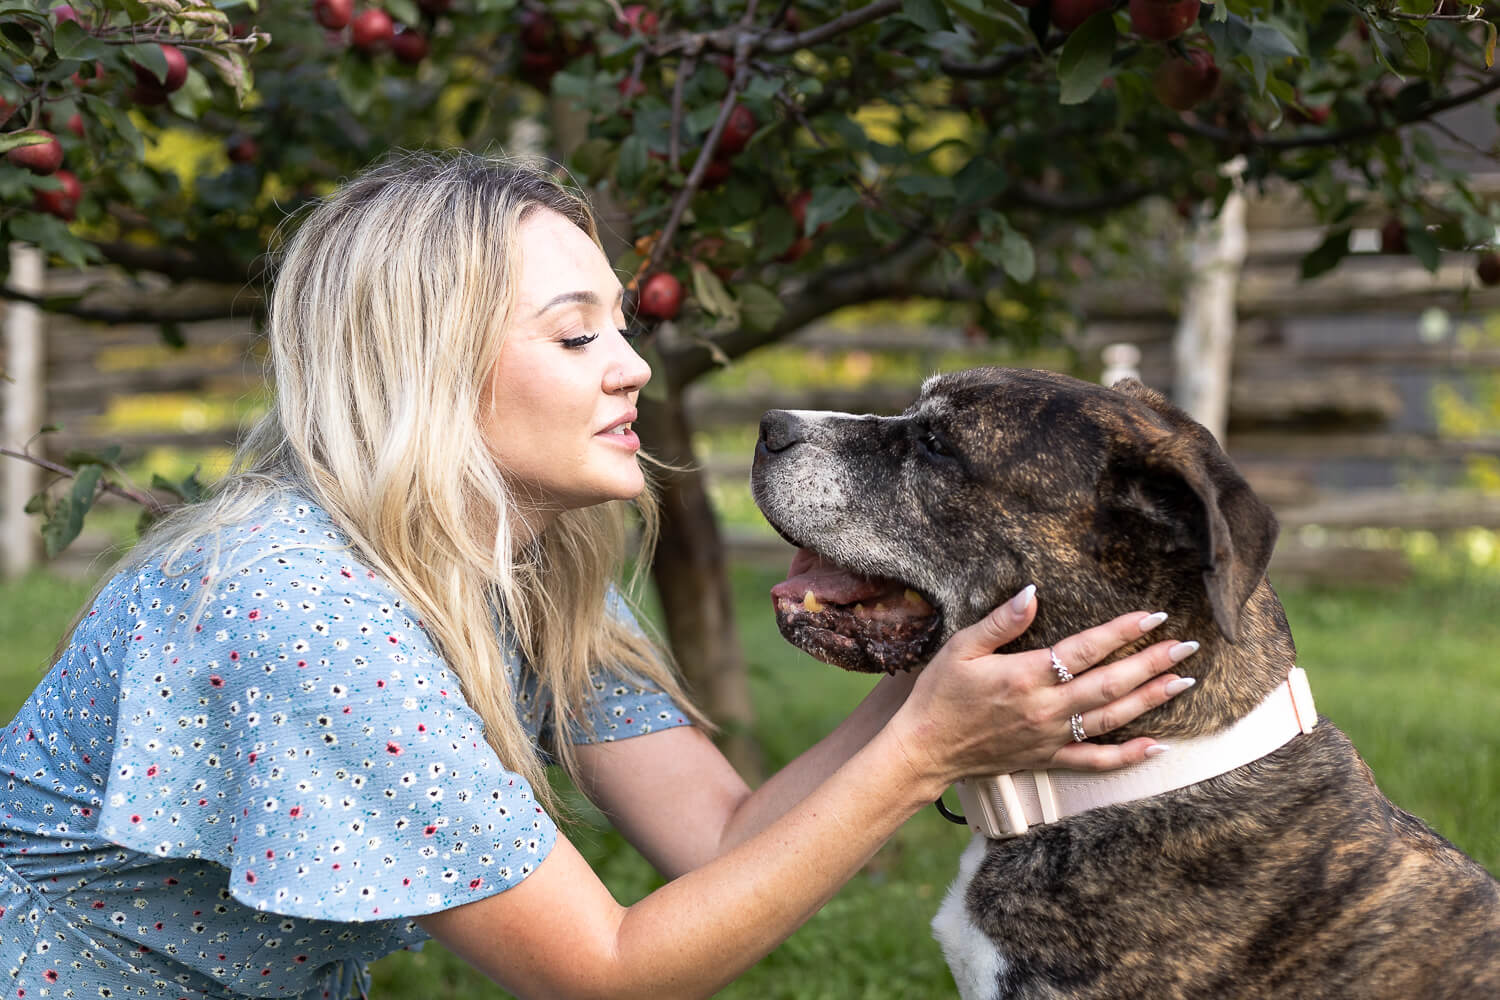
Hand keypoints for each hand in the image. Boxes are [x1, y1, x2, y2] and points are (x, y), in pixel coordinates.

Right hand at [888, 586, 1195, 786]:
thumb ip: (1001, 621)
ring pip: (1111, 718)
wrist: (926, 749)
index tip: (1154, 616)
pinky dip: (1127, 756)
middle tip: (1187, 647)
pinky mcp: (1047, 759)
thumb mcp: (961, 647)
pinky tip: (1156, 747)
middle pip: (1111, 683)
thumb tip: (1033, 593)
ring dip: (1150, 700)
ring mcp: (1049, 737)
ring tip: (1183, 682)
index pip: (1086, 649)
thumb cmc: (940, 693)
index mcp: (1026, 676)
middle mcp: (1045, 708)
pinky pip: (1094, 761)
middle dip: (1153, 663)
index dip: (1122, 631)